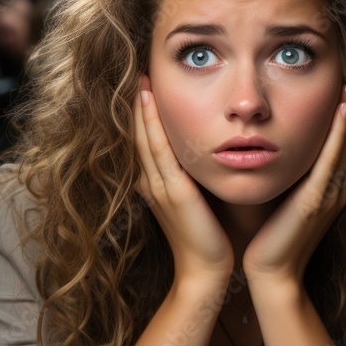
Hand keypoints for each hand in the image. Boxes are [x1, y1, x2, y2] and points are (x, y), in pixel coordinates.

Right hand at [133, 73, 234, 283]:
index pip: (147, 141)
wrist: (207, 274)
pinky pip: (158, 150)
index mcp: (158, 185)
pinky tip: (148, 100)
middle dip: (137, 104)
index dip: (143, 114)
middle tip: (135, 71)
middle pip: (139, 134)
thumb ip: (195, 181)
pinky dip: (150, 123)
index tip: (145, 85)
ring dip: (140, 106)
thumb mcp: (198, 204)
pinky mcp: (171, 191)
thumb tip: (205, 157)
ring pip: (144, 137)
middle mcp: (152, 182)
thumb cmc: (210, 241)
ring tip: (139, 76)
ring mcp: (159, 186)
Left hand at [242, 83, 345, 284]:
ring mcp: (330, 194)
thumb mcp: (280, 199)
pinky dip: (340, 133)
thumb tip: (271, 148)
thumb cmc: (268, 239)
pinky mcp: (318, 200)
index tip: (340, 87)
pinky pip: (333, 160)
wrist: (270, 274)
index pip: (340, 145)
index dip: (343, 117)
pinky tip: (343, 109)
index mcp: (326, 188)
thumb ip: (284, 176)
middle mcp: (334, 188)